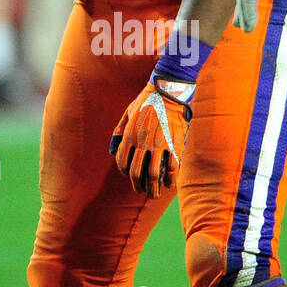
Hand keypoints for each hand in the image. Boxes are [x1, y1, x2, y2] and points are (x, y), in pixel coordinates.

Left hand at [110, 77, 192, 197]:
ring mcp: (159, 145)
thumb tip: (111, 150)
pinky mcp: (174, 144)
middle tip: (141, 191)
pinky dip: (170, 179)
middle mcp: (142, 143)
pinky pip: (171, 168)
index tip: (129, 175)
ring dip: (153, 188)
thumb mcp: (128, 113)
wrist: (168, 92)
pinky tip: (169, 184)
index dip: (124, 172)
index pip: (122, 162)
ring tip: (154, 194)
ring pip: (153, 175)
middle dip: (137, 186)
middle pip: (136, 173)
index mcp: (129, 135)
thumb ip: (119, 131)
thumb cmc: (147, 101)